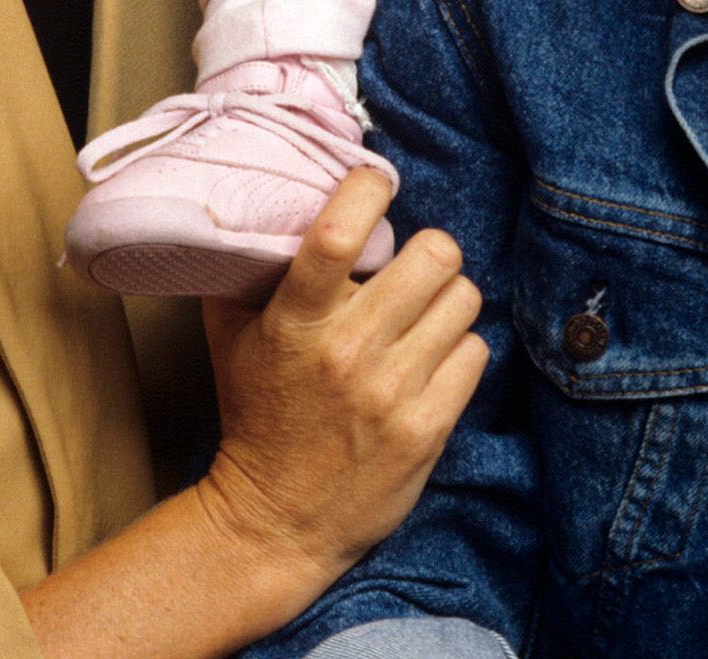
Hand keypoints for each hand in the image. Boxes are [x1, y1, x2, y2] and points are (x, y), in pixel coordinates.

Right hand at [197, 167, 488, 583]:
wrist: (274, 522)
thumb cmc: (256, 418)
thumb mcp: (232, 341)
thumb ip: (244, 273)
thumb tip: (262, 204)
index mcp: (295, 321)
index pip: (340, 231)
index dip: (368, 188)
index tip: (374, 185)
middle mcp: (348, 350)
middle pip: (434, 253)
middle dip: (430, 252)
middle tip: (414, 269)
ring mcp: (392, 391)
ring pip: (463, 298)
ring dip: (447, 302)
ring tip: (422, 320)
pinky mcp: (427, 427)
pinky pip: (475, 352)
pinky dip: (458, 352)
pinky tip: (431, 364)